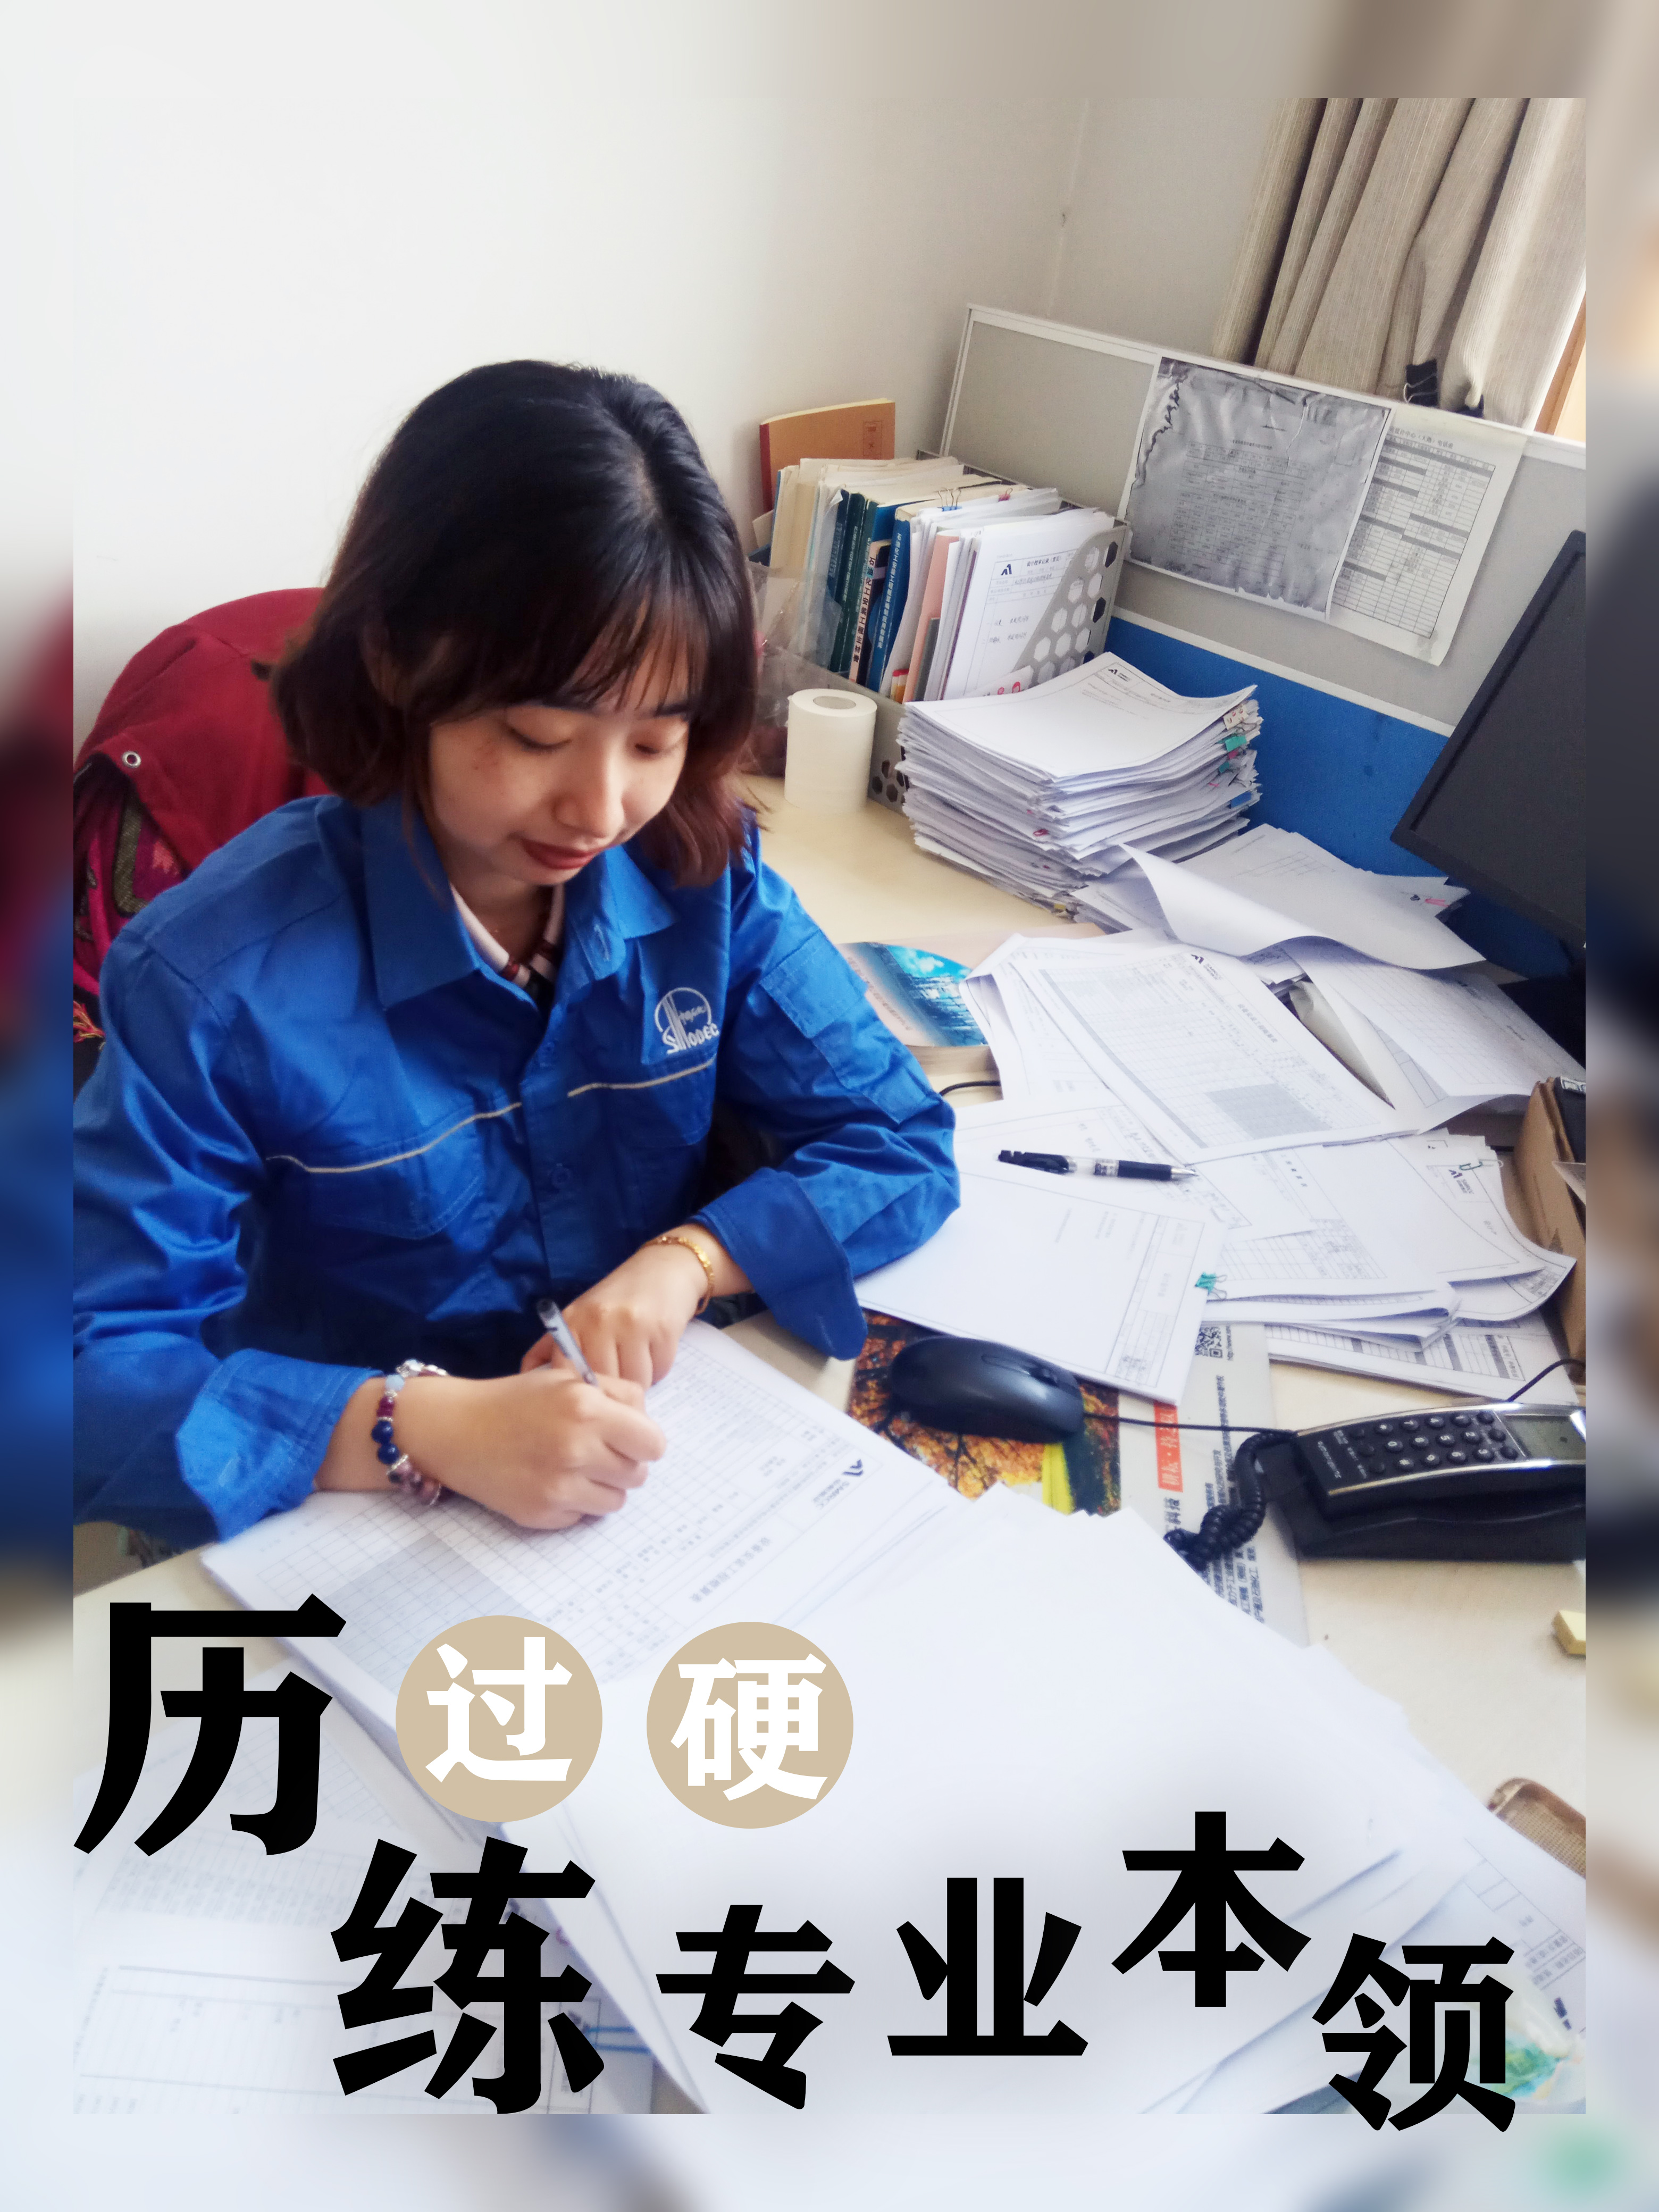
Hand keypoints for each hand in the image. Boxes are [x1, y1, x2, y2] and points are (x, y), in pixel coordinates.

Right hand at [393, 1367, 665, 1530]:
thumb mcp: (569, 1379)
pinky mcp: (540, 1514)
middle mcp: (575, 1449)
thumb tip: (646, 1424)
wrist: (456, 1429)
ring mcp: (558, 1486)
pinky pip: (581, 1517)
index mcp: (587, 1408)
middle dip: (623, 1464)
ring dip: (601, 1487)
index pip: (653, 1444)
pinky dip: (572, 1504)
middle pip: (637, 1475)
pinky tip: (547, 1480)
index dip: (643, 1441)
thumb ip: (618, 1394)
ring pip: (615, 1502)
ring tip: (573, 1467)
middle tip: (596, 1451)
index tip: (629, 1439)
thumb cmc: (516, 1400)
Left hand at [521, 1240, 713, 1389]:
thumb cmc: (616, 1300)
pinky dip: (659, 1369)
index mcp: (572, 1322)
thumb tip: (526, 1377)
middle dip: (613, 1392)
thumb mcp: (579, 1317)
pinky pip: (659, 1371)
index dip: (581, 1394)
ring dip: (638, 1382)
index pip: (567, 1377)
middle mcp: (597, 1321)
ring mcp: (631, 1324)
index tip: (591, 1395)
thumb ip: (551, 1347)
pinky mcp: (662, 1329)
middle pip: (603, 1385)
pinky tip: (654, 1350)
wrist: (664, 1269)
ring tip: (638, 1360)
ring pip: (633, 1383)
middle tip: (620, 1379)